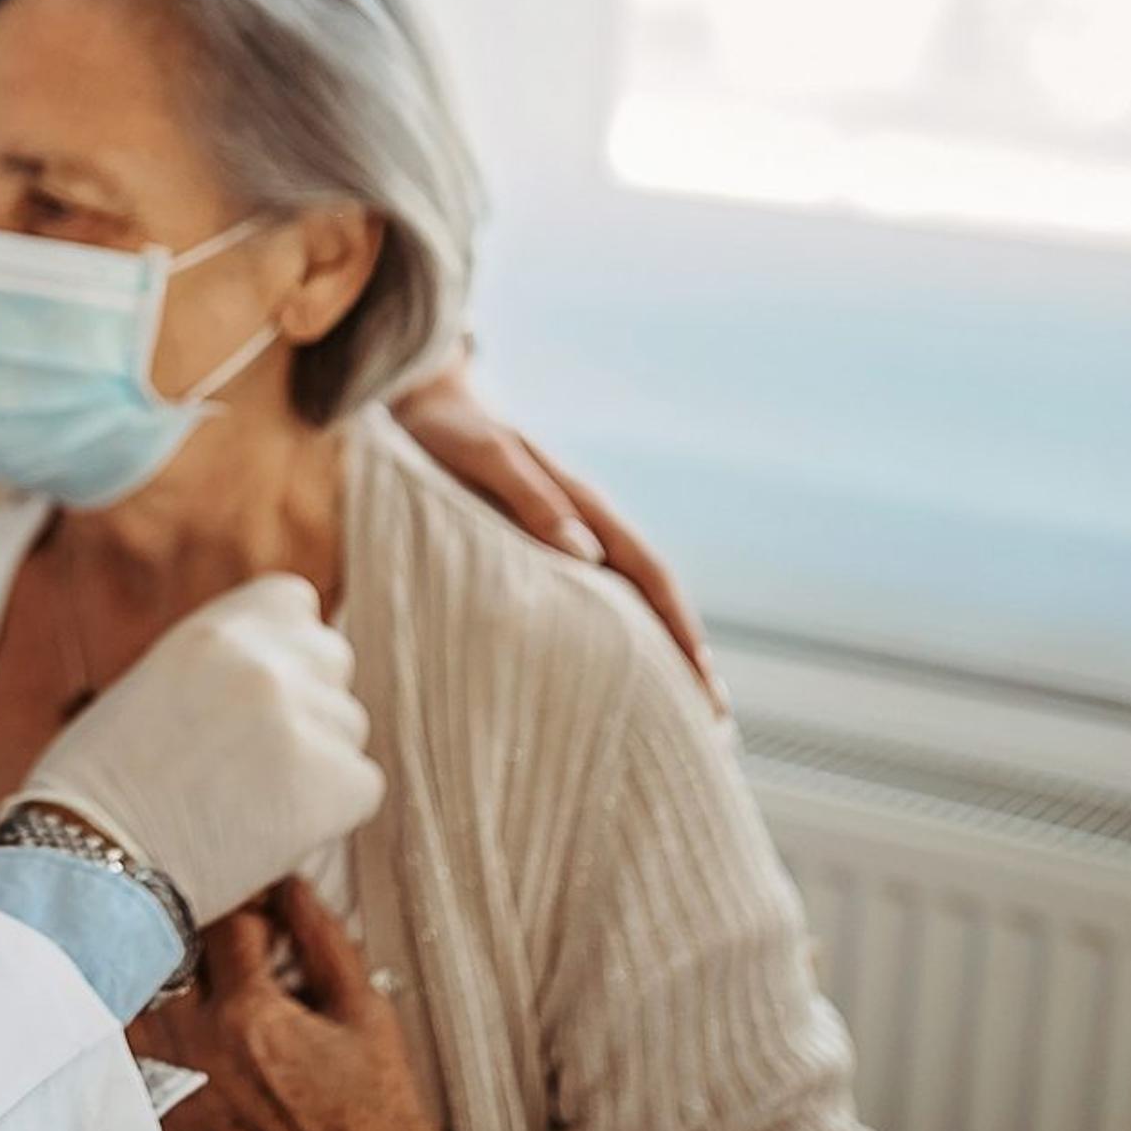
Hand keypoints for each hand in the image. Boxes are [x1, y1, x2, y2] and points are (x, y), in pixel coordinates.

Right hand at [9, 575, 380, 929]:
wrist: (90, 863)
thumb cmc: (101, 785)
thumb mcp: (156, 683)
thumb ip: (223, 664)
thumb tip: (283, 668)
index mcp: (217, 631)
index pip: (296, 603)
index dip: (282, 646)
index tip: (259, 688)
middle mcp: (267, 663)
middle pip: (332, 661)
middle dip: (304, 701)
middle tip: (252, 754)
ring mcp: (305, 722)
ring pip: (347, 729)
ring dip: (314, 759)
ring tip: (246, 800)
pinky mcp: (335, 784)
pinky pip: (361, 786)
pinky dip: (327, 813)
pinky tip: (268, 829)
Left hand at [132, 878, 539, 1130]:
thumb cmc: (377, 1105)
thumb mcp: (365, 1010)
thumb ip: (322, 938)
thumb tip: (286, 883)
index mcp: (250, 1018)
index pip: (225, 923)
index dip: (251, 901)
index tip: (268, 907)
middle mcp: (199, 1054)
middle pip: (168, 953)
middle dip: (197, 928)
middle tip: (226, 929)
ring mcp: (175, 1093)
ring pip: (134, 1001)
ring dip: (160, 973)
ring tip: (195, 968)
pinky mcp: (167, 1124)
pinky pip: (132, 1057)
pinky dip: (147, 1026)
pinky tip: (177, 1017)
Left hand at [394, 366, 713, 693]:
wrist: (417, 405)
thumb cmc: (449, 432)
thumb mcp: (487, 456)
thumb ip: (532, 498)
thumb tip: (586, 556)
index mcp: (584, 505)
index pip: (650, 574)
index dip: (681, 628)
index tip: (705, 683)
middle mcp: (585, 528)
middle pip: (651, 600)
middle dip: (684, 659)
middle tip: (712, 725)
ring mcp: (563, 543)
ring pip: (623, 607)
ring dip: (652, 657)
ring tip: (671, 719)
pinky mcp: (533, 555)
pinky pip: (584, 605)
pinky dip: (607, 643)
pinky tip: (602, 681)